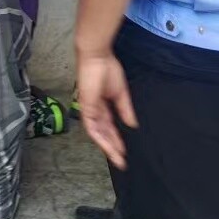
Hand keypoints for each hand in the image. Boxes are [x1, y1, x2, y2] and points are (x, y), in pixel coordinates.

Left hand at [75, 51, 137, 168]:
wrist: (97, 56)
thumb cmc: (107, 68)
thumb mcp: (121, 92)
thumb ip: (125, 110)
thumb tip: (132, 125)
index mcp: (103, 106)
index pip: (110, 127)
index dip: (117, 139)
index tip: (125, 152)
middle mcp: (95, 110)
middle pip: (104, 134)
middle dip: (113, 148)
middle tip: (121, 162)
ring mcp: (89, 110)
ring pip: (98, 134)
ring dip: (108, 147)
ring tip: (118, 159)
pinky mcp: (86, 108)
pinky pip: (92, 128)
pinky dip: (100, 138)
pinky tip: (109, 147)